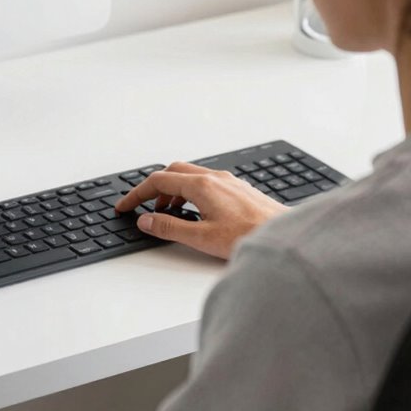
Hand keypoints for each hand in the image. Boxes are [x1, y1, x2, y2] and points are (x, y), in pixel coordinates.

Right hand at [115, 162, 288, 259]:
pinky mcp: (239, 190)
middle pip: (173, 171)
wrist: (285, 238)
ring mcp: (229, 182)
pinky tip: (195, 211)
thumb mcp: (201, 238)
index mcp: (202, 186)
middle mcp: (215, 178)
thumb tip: (146, 221)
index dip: (136, 194)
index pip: (158, 181)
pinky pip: (207, 182)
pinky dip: (191, 192)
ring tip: (168, 213)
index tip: (125, 206)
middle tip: (144, 207)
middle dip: (154, 188)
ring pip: (191, 175)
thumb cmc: (251, 236)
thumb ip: (169, 228)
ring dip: (173, 190)